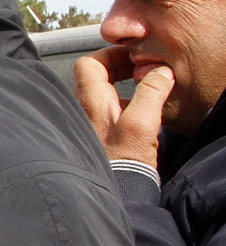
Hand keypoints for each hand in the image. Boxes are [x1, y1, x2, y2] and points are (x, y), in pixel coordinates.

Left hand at [74, 46, 171, 168]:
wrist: (117, 191)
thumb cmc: (123, 159)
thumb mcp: (142, 122)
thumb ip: (151, 92)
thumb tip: (160, 72)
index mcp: (90, 101)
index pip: (89, 63)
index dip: (111, 54)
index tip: (134, 56)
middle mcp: (85, 110)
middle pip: (96, 75)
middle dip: (120, 67)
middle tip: (143, 67)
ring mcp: (92, 123)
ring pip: (104, 91)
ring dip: (124, 83)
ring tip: (147, 84)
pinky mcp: (102, 136)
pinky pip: (111, 108)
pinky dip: (126, 101)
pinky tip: (143, 108)